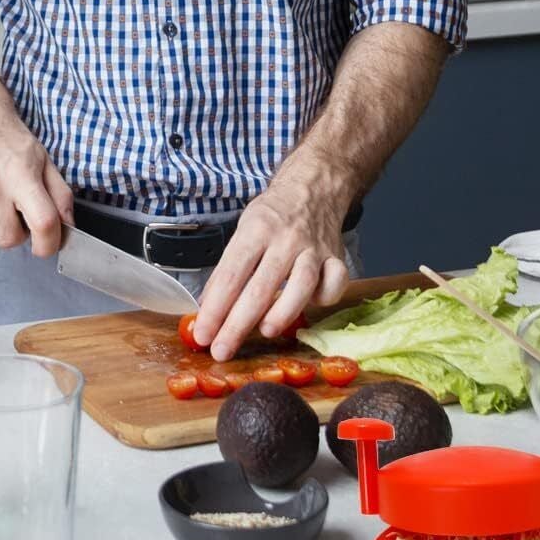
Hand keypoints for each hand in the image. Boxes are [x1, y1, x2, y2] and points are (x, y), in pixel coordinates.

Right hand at [0, 85, 73, 257]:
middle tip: (15, 212)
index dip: (48, 244)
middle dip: (16, 233)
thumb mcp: (44, 160)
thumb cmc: (8, 139)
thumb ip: (60, 195)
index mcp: (21, 174)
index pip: (42, 223)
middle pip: (9, 239)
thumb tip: (68, 225)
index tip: (46, 245)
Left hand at [189, 182, 350, 360]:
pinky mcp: (337, 258)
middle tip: (221, 349)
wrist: (311, 189)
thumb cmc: (272, 216)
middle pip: (261, 286)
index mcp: (255, 231)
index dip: (215, 308)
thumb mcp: (242, 232)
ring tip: (265, 332)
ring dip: (283, 311)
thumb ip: (228, 271)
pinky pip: (335, 282)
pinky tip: (310, 306)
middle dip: (238, 323)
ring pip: (301, 284)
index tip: (203, 334)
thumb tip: (208, 310)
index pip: (231, 274)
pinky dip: (325, 298)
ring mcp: (313, 249)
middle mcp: (285, 240)